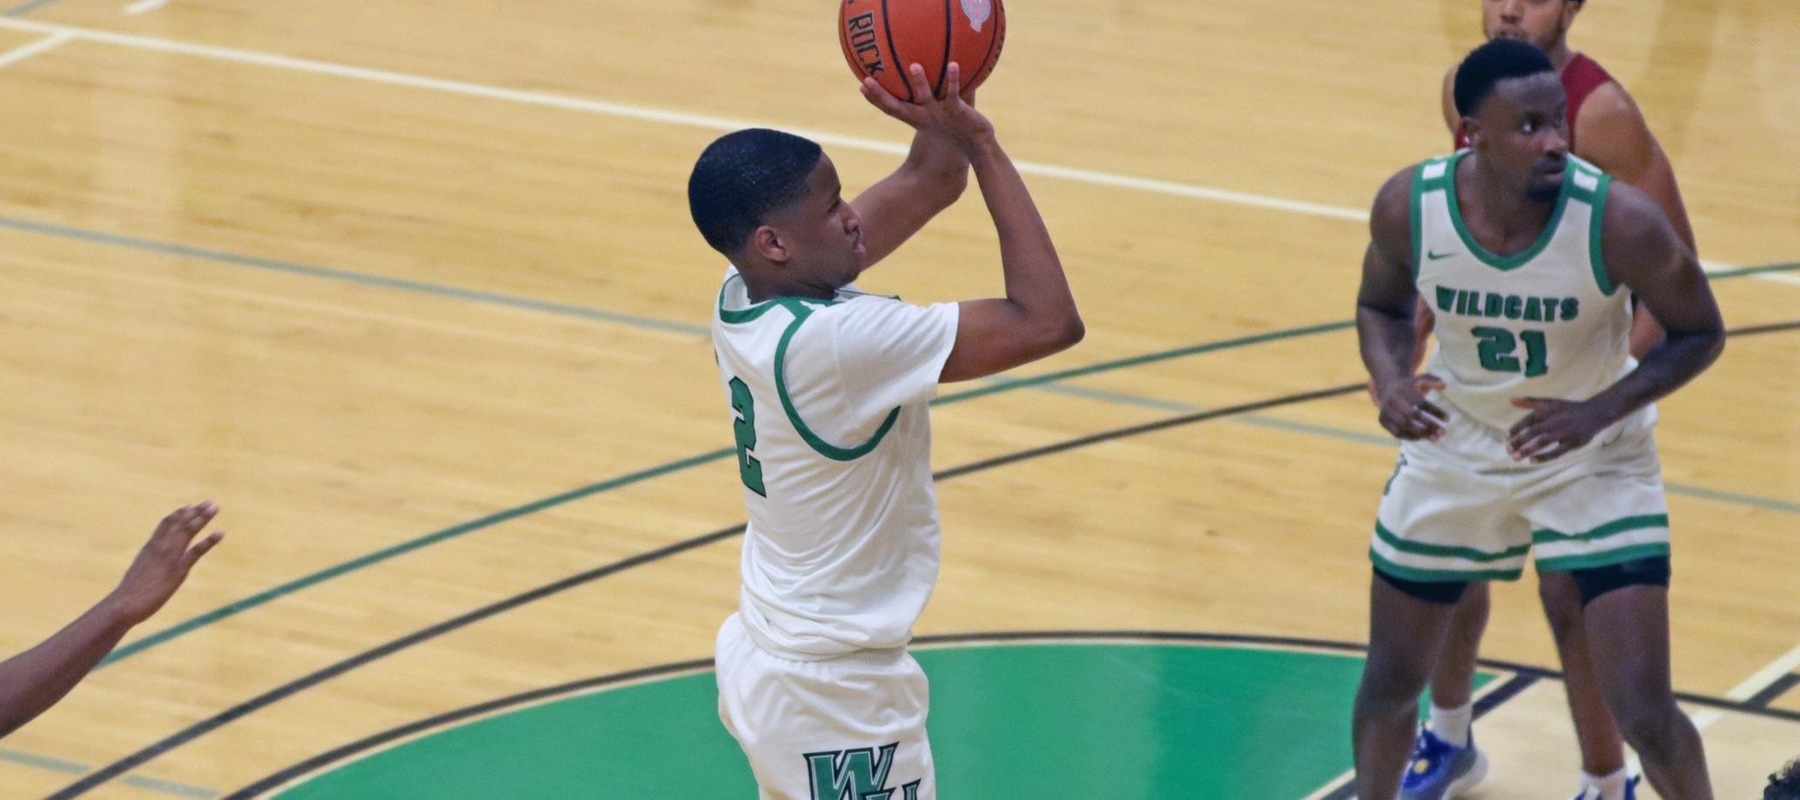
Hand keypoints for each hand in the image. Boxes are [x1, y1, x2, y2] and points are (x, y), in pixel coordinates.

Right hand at [104, 502, 224, 625]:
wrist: (123, 604)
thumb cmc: (128, 595)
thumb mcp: (138, 574)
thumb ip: (146, 566)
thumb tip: (147, 569)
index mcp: (149, 547)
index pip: (165, 524)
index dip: (179, 514)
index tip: (190, 506)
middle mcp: (160, 547)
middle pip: (179, 523)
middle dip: (195, 511)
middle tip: (210, 502)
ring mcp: (169, 557)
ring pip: (187, 531)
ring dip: (202, 518)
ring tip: (214, 507)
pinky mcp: (178, 570)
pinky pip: (196, 551)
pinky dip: (209, 541)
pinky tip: (220, 533)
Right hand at [860, 63, 994, 154]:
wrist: (977, 145)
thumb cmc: (956, 129)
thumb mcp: (941, 113)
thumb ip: (935, 95)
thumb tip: (927, 72)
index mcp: (918, 117)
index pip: (892, 108)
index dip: (876, 99)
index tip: (861, 85)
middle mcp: (924, 116)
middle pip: (898, 106)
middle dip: (881, 94)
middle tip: (866, 79)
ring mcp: (940, 113)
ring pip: (926, 96)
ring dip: (919, 82)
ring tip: (913, 66)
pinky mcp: (957, 110)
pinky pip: (954, 93)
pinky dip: (953, 79)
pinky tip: (953, 64)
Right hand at [1375, 375, 1448, 440]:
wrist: (1387, 389)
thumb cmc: (1410, 386)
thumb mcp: (1420, 379)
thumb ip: (1433, 380)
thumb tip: (1444, 385)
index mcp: (1403, 390)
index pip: (1421, 403)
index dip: (1435, 411)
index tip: (1448, 419)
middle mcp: (1393, 400)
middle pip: (1412, 415)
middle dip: (1429, 425)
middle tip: (1443, 432)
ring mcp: (1386, 411)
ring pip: (1404, 426)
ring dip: (1421, 434)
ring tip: (1436, 438)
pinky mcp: (1383, 421)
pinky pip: (1397, 433)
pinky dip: (1411, 437)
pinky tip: (1424, 437)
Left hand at [1507, 397, 1611, 462]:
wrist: (1596, 413)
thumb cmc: (1569, 409)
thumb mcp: (1551, 402)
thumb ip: (1530, 402)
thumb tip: (1511, 399)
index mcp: (1549, 410)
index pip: (1529, 419)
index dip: (1517, 428)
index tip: (1506, 436)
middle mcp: (1556, 420)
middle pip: (1534, 432)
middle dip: (1519, 441)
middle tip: (1508, 450)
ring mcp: (1565, 432)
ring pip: (1543, 442)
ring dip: (1528, 450)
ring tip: (1515, 457)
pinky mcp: (1574, 442)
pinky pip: (1557, 451)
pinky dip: (1544, 456)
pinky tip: (1532, 460)